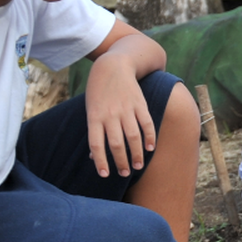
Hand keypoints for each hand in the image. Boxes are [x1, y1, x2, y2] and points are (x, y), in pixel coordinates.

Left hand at [84, 51, 155, 177]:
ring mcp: (126, 109)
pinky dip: (150, 137)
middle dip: (122, 161)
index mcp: (95, 117)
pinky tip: (150, 148)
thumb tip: (94, 157)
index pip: (97, 144)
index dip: (101, 161)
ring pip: (133, 137)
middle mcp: (110, 114)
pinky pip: (147, 124)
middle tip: (125, 173)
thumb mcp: (91, 110)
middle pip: (117, 144)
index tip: (105, 175)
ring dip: (137, 154)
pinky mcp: (140, 104)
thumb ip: (94, 132)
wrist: (113, 66)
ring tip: (138, 166)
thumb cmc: (99, 92)